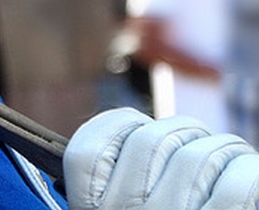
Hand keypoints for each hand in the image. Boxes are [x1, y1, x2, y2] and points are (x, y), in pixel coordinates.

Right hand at [64, 107, 258, 208]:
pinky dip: (249, 172)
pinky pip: (236, 182)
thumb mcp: (118, 209)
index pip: (88, 147)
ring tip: (232, 163)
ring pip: (197, 154)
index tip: (139, 130)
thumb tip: (136, 136)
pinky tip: (249, 176)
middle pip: (152, 140)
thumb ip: (117, 180)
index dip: (118, 128)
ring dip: (224, 151)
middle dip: (185, 133)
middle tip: (202, 148)